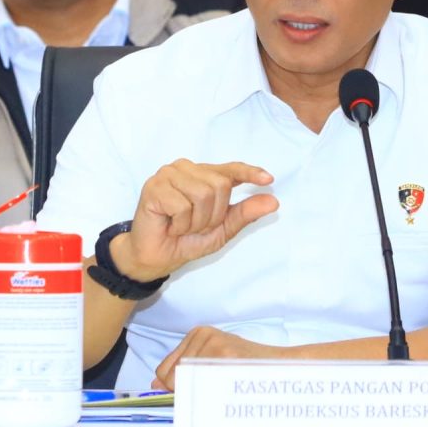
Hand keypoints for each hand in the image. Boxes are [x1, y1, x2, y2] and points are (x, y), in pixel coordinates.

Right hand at [114, 161, 277, 282]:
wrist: (156, 257)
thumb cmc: (186, 240)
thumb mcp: (222, 229)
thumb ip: (245, 213)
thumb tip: (273, 201)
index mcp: (203, 175)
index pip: (230, 169)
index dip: (249, 172)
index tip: (268, 179)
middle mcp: (186, 169)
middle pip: (219, 185)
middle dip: (213, 214)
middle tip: (195, 225)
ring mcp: (168, 175)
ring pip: (202, 194)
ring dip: (196, 221)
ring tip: (182, 225)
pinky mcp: (154, 187)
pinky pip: (182, 206)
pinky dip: (180, 223)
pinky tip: (170, 225)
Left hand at [152, 326, 288, 389]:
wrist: (282, 365)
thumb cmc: (247, 367)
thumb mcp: (211, 362)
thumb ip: (182, 372)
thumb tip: (154, 385)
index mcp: (197, 334)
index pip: (164, 370)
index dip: (175, 387)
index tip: (196, 389)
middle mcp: (202, 336)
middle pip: (171, 378)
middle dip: (186, 391)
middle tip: (214, 387)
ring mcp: (213, 344)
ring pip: (185, 384)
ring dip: (202, 393)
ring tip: (225, 382)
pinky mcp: (224, 356)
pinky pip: (201, 387)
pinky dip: (210, 396)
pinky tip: (228, 385)